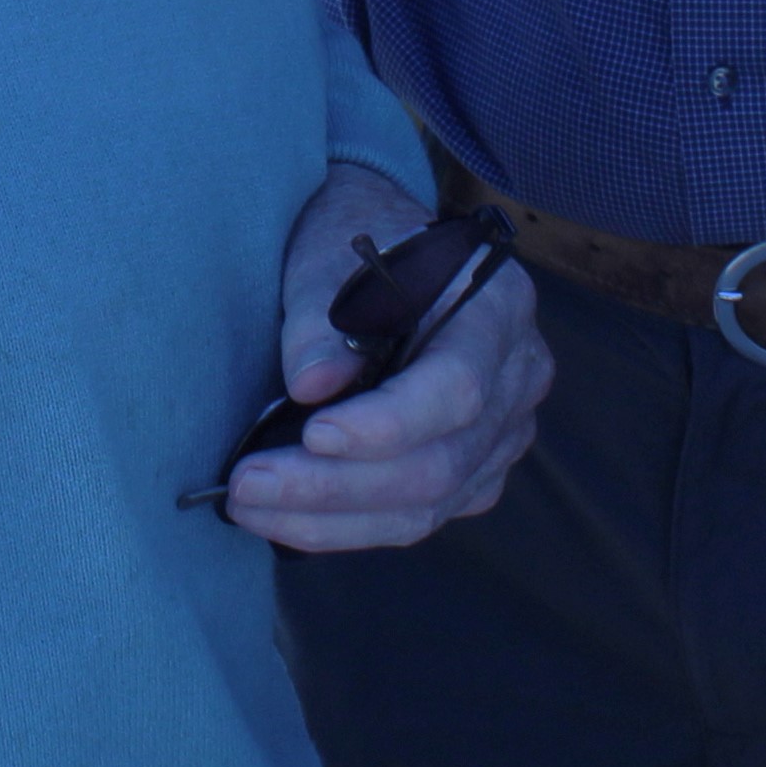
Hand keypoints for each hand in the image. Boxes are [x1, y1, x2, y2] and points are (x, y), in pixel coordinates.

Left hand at [223, 160, 550, 552]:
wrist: (383, 250)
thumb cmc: (357, 241)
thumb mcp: (329, 253)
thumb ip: (321, 315)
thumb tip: (311, 386)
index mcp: (497, 308)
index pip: (458, 388)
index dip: (388, 423)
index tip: (313, 433)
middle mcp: (517, 377)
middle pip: (439, 463)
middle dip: (335, 486)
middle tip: (248, 486)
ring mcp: (503, 433)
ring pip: (427, 505)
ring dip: (332, 517)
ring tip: (251, 507)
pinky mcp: (475, 471)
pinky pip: (418, 517)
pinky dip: (349, 526)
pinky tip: (289, 516)